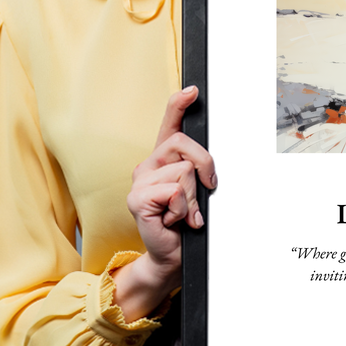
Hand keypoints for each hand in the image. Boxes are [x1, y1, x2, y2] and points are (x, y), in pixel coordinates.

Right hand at [112, 86, 216, 320]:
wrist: (172, 255)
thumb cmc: (185, 223)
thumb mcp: (197, 191)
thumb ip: (198, 171)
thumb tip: (207, 164)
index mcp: (163, 160)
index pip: (169, 124)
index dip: (179, 104)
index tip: (193, 90)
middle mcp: (148, 165)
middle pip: (184, 144)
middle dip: (205, 166)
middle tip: (206, 189)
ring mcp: (140, 181)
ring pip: (184, 171)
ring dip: (193, 197)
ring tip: (184, 213)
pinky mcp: (137, 199)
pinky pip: (174, 191)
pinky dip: (183, 209)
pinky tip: (174, 220)